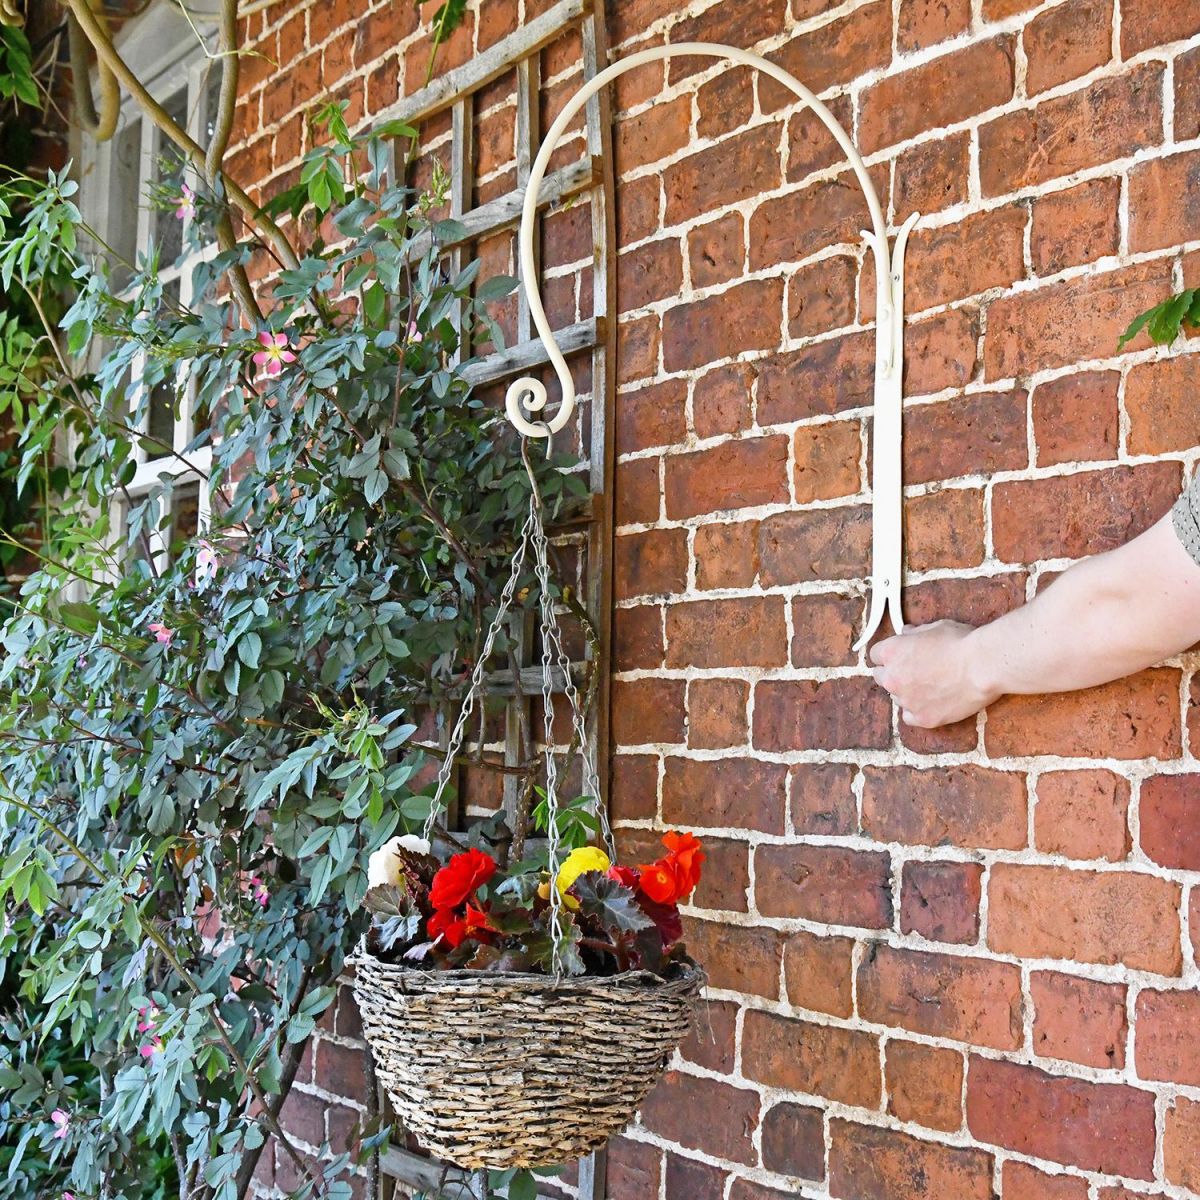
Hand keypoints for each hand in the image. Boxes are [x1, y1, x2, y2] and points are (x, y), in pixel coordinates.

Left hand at [868, 620, 998, 727]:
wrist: (983, 666)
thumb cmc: (961, 642)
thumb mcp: (934, 627)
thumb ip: (914, 633)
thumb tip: (905, 633)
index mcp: (891, 652)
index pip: (875, 655)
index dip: (888, 654)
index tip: (900, 655)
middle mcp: (892, 678)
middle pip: (880, 677)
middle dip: (893, 673)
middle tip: (914, 671)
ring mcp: (906, 701)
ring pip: (896, 697)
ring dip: (906, 692)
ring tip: (931, 686)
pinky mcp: (923, 719)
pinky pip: (909, 717)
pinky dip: (917, 711)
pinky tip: (931, 702)